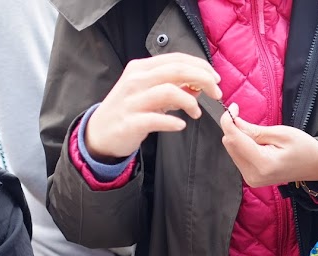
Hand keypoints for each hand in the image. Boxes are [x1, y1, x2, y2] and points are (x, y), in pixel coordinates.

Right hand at [86, 53, 221, 159]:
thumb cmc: (130, 110)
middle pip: (176, 71)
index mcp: (142, 69)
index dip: (200, 67)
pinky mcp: (131, 122)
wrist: (101, 133)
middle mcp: (136, 80)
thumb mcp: (150, 93)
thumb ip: (174, 87)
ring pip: (168, 91)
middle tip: (216, 94)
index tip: (216, 79)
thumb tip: (198, 86)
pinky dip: (173, 122)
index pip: (177, 59)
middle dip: (202, 79)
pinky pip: (156, 119)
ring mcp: (132, 100)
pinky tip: (181, 125)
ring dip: (190, 102)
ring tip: (196, 113)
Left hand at [220, 103, 317, 186]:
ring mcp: (252, 179)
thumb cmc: (304, 149)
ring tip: (259, 135)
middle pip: (230, 145)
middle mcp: (254, 175)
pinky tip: (256, 144)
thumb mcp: (281, 133)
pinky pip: (238, 157)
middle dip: (234, 129)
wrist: (316, 166)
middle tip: (246, 119)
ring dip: (239, 138)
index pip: (234, 139)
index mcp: (263, 163)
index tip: (232, 107)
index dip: (228, 120)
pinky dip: (243, 146)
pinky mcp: (251, 178)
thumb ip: (254, 130)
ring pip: (232, 150)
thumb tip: (233, 121)